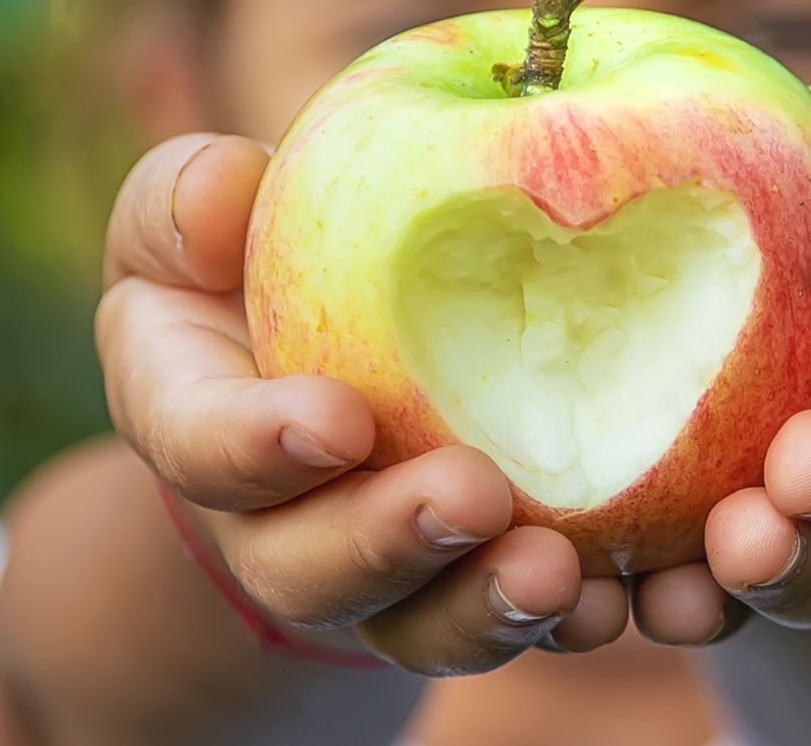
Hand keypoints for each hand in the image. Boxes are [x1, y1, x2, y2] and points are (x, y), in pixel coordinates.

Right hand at [96, 134, 632, 674]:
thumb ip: (187, 198)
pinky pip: (512, 622)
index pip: (200, 446)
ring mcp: (375, 573)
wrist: (318, 356)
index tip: (339, 419)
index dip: (258, 446)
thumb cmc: (244, 265)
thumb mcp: (196, 211)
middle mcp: (271, 525)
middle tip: (473, 497)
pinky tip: (624, 598)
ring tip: (561, 573)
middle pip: (309, 570)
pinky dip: (575, 619)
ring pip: (416, 624)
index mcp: (193, 422)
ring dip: (485, 608)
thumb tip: (226, 186)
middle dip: (390, 543)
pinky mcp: (466, 586)